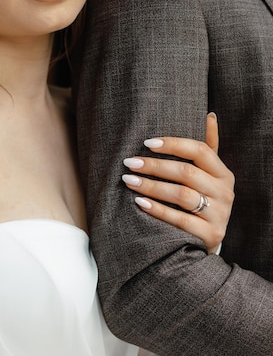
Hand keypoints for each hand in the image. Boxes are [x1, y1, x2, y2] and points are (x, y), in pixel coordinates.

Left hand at [121, 114, 234, 252]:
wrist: (208, 239)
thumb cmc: (202, 200)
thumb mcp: (208, 175)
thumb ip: (207, 147)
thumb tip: (210, 115)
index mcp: (223, 173)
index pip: (200, 150)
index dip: (173, 144)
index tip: (147, 143)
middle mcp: (225, 192)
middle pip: (186, 172)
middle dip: (154, 166)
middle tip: (130, 162)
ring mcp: (219, 215)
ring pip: (182, 195)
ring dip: (152, 186)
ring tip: (129, 180)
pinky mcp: (210, 235)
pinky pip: (179, 219)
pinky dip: (158, 210)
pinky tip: (139, 202)